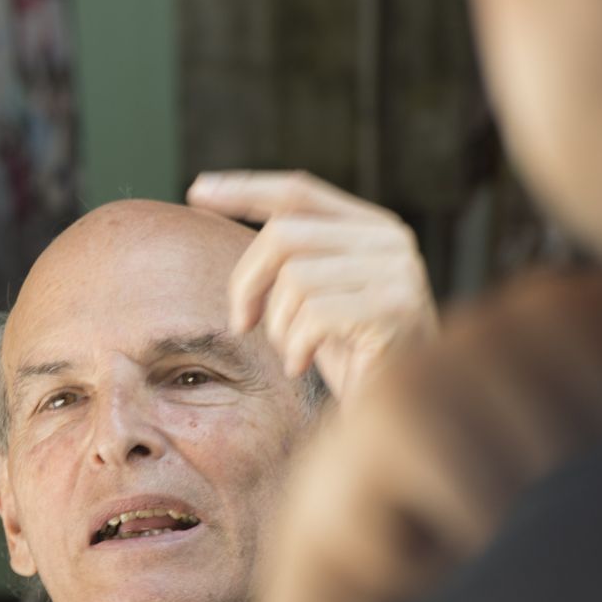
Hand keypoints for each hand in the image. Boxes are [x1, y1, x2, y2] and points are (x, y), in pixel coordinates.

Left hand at [187, 169, 437, 400]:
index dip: (244, 189)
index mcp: (371, 226)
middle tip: (242, 323)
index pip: (298, 192)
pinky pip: (314, 314)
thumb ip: (291, 259)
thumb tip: (219, 212)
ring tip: (291, 351)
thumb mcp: (316, 298)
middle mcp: (390, 239)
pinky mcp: (396, 308)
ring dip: (277, 324)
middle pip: (284, 233)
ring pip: (295, 277)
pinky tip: (301, 366)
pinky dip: (295, 346)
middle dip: (247, 281)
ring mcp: (397, 271)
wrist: (403, 412)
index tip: (197, 191)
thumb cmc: (352, 357)